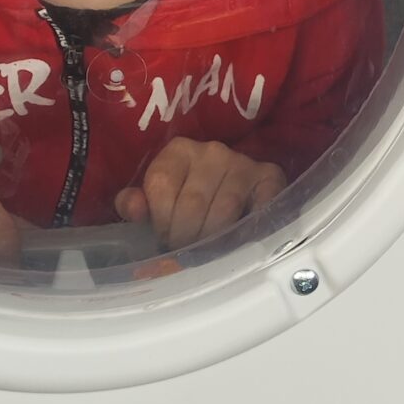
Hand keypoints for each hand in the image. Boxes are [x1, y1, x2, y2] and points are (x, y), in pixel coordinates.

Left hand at [115, 138, 285, 251]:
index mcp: (178, 150)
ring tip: (205, 251)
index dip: (161, 221)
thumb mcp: (156, 197)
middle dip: (185, 236)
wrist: (230, 183)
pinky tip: (237, 240)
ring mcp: (242, 163)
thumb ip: (135, 203)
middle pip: (193, 202)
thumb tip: (134, 209)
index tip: (164, 239)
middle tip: (185, 253)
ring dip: (212, 238)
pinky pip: (259, 207)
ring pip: (224, 210)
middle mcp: (212, 152)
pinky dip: (248, 227)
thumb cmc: (186, 194)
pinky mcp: (269, 177)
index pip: (161, 186)